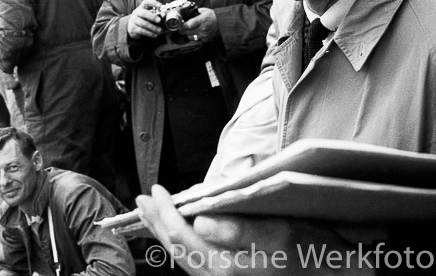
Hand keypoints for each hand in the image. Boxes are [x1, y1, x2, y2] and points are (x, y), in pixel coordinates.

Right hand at [127, 0, 162, 39]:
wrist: (132, 27)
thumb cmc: (144, 20)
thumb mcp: (149, 15)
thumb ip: (156, 15)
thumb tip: (164, 15)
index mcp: (142, 7)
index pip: (146, 1)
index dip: (154, 3)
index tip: (161, 6)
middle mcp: (137, 12)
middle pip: (144, 13)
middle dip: (152, 17)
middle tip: (159, 20)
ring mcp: (133, 20)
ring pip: (143, 23)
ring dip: (153, 27)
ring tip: (159, 30)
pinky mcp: (132, 28)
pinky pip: (142, 31)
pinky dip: (150, 33)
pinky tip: (155, 35)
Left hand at [137, 185, 374, 274]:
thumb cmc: (314, 253)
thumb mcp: (282, 233)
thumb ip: (240, 230)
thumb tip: (200, 223)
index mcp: (230, 267)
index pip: (184, 238)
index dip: (166, 213)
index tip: (156, 191)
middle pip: (178, 250)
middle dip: (158, 222)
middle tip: (143, 200)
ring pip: (184, 259)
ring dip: (165, 233)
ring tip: (152, 212)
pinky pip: (196, 264)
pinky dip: (182, 245)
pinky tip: (179, 232)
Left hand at [180, 8, 218, 41]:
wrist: (222, 22)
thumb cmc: (212, 15)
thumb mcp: (203, 11)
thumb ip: (193, 13)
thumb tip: (185, 15)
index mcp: (202, 20)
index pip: (188, 25)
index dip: (182, 25)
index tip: (180, 24)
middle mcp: (203, 29)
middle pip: (187, 32)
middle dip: (182, 30)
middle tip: (181, 27)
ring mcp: (204, 35)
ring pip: (190, 37)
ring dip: (187, 34)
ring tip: (188, 30)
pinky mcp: (205, 40)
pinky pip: (196, 40)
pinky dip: (194, 36)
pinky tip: (195, 32)